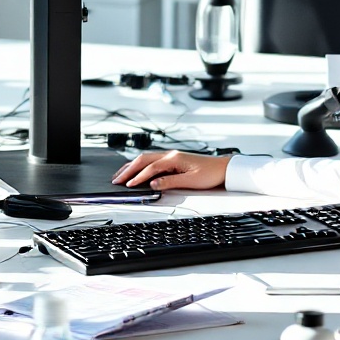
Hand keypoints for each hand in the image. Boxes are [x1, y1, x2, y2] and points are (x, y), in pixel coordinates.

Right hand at [112, 149, 227, 190]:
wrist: (222, 168)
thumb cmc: (209, 174)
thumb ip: (170, 182)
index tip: (128, 185)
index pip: (151, 167)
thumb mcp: (191, 181)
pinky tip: (135, 170)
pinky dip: (140, 165)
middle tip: (116, 179)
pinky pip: (152, 160)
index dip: (138, 177)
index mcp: (174, 158)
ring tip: (120, 175)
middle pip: (144, 159)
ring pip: (146, 158)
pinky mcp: (173, 160)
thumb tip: (153, 184)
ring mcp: (171, 156)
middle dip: (129, 169)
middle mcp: (170, 155)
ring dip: (132, 166)